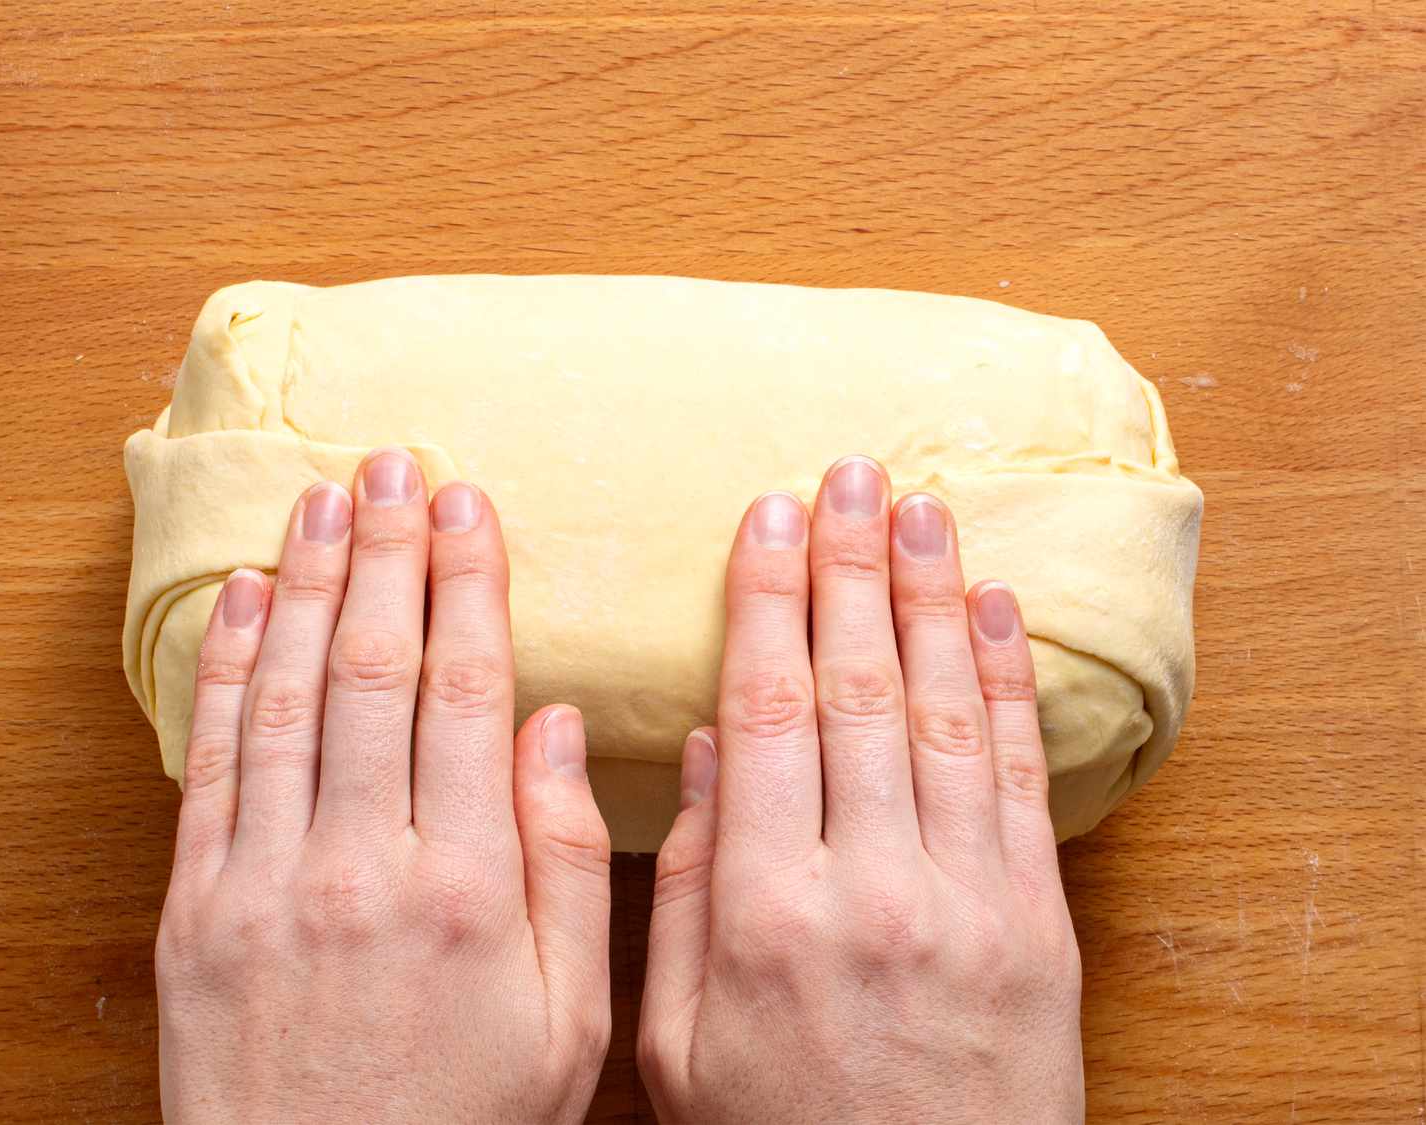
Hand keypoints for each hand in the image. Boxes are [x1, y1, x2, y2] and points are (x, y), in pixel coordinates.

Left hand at [155, 449, 611, 1123]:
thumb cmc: (467, 1120)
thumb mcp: (572, 1021)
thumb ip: (569, 865)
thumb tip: (559, 728)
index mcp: (468, 887)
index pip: (464, 693)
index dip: (466, 586)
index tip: (469, 507)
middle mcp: (362, 866)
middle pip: (373, 670)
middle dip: (385, 553)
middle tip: (393, 465)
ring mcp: (266, 883)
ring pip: (288, 697)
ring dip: (305, 585)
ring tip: (323, 499)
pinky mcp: (197, 910)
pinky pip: (212, 766)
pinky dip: (223, 674)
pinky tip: (238, 601)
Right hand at [637, 457, 1083, 1123]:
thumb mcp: (676, 1043)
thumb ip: (682, 895)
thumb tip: (708, 756)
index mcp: (760, 911)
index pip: (766, 713)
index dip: (769, 602)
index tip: (771, 517)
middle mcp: (866, 885)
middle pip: (857, 690)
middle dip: (852, 569)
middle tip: (850, 474)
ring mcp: (964, 898)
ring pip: (944, 713)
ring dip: (930, 599)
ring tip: (920, 507)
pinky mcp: (1037, 921)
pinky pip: (1023, 778)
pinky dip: (1012, 684)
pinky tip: (995, 610)